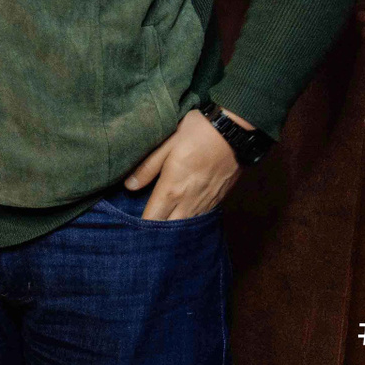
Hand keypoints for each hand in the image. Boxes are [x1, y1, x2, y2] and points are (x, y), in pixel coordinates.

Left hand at [123, 109, 248, 220]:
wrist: (234, 131)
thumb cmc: (197, 133)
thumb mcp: (166, 145)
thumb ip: (147, 168)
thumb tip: (129, 186)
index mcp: (172, 189)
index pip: (152, 219)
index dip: (141, 226)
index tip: (131, 227)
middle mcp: (189, 202)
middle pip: (170, 230)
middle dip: (157, 233)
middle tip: (145, 231)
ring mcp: (206, 203)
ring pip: (187, 227)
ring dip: (175, 230)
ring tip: (163, 228)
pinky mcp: (218, 200)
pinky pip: (201, 219)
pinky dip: (190, 222)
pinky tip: (183, 217)